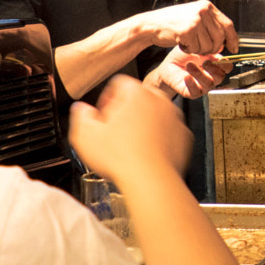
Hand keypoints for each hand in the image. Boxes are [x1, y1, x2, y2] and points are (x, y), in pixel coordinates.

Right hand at [68, 76, 193, 183]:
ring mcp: (175, 118)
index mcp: (136, 93)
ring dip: (143, 125)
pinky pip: (168, 132)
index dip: (106, 99)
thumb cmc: (121, 158)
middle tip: (114, 131)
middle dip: (125, 111)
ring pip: (155, 115)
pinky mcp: (184, 137)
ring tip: (129, 145)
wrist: (151, 181)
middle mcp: (159, 100)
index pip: (118, 83)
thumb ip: (80, 116)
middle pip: (138, 98)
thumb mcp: (85, 135)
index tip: (102, 115)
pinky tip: (145, 154)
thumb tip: (81, 110)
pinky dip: (158, 139)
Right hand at [136, 1, 237, 56]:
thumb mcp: (194, 16)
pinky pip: (197, 48)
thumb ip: (210, 24)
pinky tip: (181, 42)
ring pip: (209, 45)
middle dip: (213, 47)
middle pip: (220, 37)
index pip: (228, 24)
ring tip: (188, 41)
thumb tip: (226, 39)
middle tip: (201, 47)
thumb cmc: (171, 22)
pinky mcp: (188, 30)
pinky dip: (189, 50)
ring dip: (199, 49)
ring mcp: (196, 20)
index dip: (233, 38)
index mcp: (207, 6)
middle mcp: (203, 10)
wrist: (150, 25)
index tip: (234, 48)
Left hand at [145, 48, 230, 99]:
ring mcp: (202, 86)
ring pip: (208, 84)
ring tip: (189, 65)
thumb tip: (219, 47)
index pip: (227, 68)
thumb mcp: (196, 48)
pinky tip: (186, 76)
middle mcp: (211, 77)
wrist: (168, 65)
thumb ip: (208, 49)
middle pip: (220, 77)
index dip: (225, 64)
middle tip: (205, 61)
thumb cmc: (182, 56)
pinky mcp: (192, 93)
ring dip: (199, 73)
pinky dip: (191, 84)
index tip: (219, 59)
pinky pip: (196, 92)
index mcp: (214, 66)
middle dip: (213, 69)